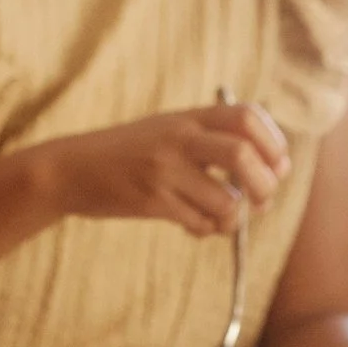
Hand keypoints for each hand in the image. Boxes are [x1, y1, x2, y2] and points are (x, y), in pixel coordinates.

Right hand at [28, 104, 291, 236]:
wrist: (70, 169)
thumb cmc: (127, 153)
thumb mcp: (167, 130)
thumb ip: (210, 138)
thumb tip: (271, 169)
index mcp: (187, 117)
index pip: (247, 117)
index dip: (274, 142)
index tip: (276, 165)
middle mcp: (178, 138)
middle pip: (244, 154)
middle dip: (265, 184)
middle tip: (262, 199)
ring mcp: (164, 170)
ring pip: (226, 200)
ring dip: (236, 218)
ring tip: (225, 220)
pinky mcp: (151, 201)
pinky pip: (199, 222)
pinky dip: (207, 229)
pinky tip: (195, 225)